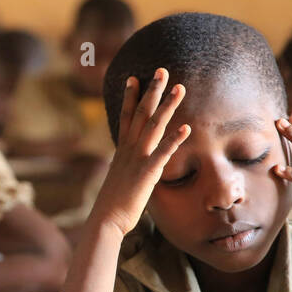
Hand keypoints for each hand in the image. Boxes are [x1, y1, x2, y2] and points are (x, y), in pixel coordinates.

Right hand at [90, 69, 189, 236]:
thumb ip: (128, 167)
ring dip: (167, 105)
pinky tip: (186, 127)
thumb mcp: (120, 179)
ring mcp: (137, 159)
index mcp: (122, 150)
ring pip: (153, 126)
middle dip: (152, 91)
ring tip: (180, 88)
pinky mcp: (146, 173)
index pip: (125, 117)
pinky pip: (163, 153)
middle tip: (162, 70)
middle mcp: (128, 150)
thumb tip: (133, 165)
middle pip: (140, 113)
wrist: (105, 220)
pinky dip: (174, 139)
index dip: (129, 96)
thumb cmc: (113, 205)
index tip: (134, 78)